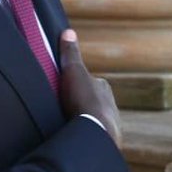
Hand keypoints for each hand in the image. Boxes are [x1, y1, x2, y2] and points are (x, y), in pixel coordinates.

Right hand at [58, 29, 121, 146]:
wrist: (96, 133)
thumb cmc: (85, 101)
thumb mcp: (73, 71)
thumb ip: (71, 54)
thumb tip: (68, 32)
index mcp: (104, 88)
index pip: (88, 81)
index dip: (74, 82)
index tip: (61, 85)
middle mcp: (110, 105)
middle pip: (90, 100)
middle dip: (78, 102)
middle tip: (60, 106)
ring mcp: (109, 123)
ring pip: (92, 118)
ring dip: (81, 120)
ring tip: (65, 123)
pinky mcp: (104, 139)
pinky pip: (92, 133)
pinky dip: (83, 132)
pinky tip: (73, 135)